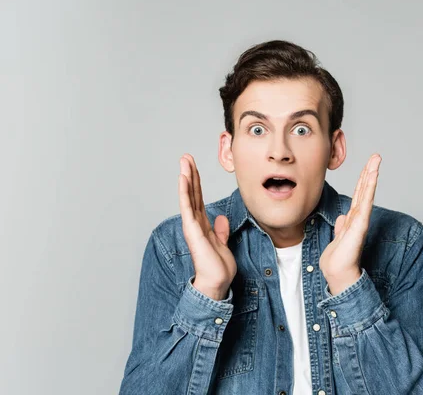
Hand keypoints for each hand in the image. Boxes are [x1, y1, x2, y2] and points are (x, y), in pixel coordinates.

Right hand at [179, 153, 236, 299]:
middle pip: (192, 193)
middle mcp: (195, 223)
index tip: (194, 167)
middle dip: (190, 174)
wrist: (217, 281)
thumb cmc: (218, 267)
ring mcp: (192, 226)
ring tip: (184, 162)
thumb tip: (220, 218)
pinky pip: (188, 207)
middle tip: (186, 157)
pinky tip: (183, 179)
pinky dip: (185, 193)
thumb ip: (220, 230)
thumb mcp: (222, 243)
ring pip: (188, 197)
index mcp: (203, 225)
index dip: (197, 182)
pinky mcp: (193, 230)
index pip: (198, 198)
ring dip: (186, 179)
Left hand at [320, 154, 381, 294]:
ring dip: (371, 176)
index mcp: (353, 219)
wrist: (337, 273)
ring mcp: (361, 220)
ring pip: (367, 193)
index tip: (368, 165)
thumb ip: (342, 226)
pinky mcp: (360, 225)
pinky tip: (372, 177)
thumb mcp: (338, 237)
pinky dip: (369, 189)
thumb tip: (343, 217)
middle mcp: (359, 218)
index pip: (359, 195)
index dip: (363, 179)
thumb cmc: (338, 259)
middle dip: (370, 172)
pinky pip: (365, 203)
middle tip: (376, 156)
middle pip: (365, 190)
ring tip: (376, 161)